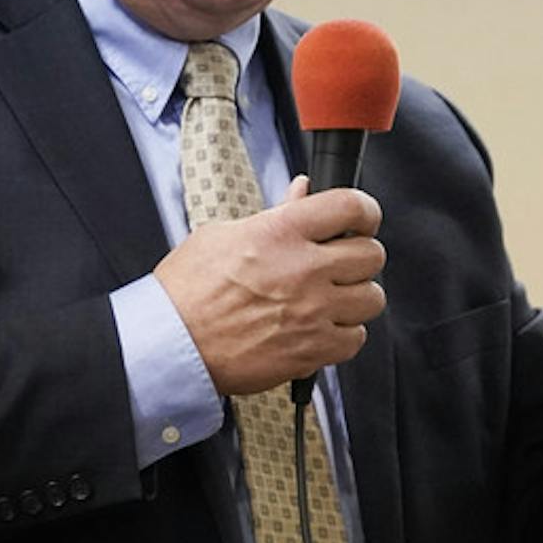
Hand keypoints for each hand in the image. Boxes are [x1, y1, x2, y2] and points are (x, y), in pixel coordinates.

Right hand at [153, 179, 385, 395]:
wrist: (171, 344)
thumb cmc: (186, 291)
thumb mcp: (222, 234)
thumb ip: (274, 213)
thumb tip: (302, 192)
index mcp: (280, 233)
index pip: (351, 206)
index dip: (364, 211)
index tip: (361, 219)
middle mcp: (303, 270)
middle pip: (371, 254)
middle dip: (359, 255)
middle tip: (340, 261)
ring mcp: (312, 312)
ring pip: (371, 298)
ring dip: (355, 296)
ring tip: (331, 297)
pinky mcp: (311, 350)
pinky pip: (356, 339)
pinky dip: (344, 334)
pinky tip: (321, 327)